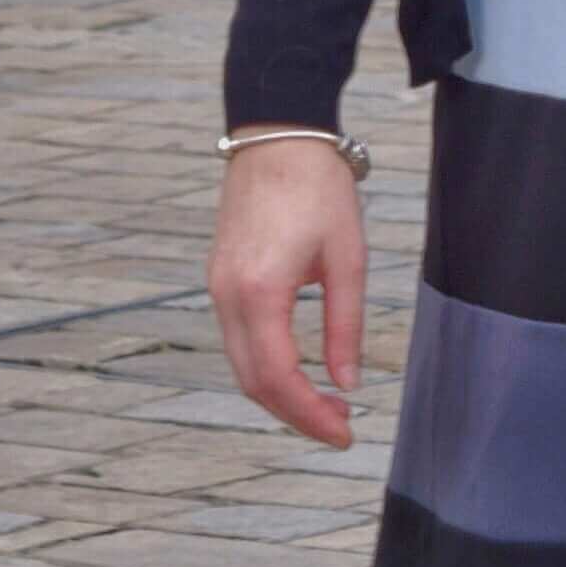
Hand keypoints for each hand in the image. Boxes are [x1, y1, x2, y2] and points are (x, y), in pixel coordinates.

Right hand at [211, 137, 368, 450]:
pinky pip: (237, 339)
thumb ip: (345, 326)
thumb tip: (346, 381)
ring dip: (280, 393)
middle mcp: (228, 296)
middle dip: (295, 414)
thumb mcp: (348, 258)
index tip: (345, 432)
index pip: (279, 377)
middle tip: (340, 425)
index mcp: (260, 292)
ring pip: (241, 364)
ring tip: (326, 402)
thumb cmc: (318, 188)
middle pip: (252, 382)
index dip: (311, 415)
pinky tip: (300, 368)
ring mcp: (217, 287)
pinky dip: (265, 365)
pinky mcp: (220, 278)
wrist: (277, 134)